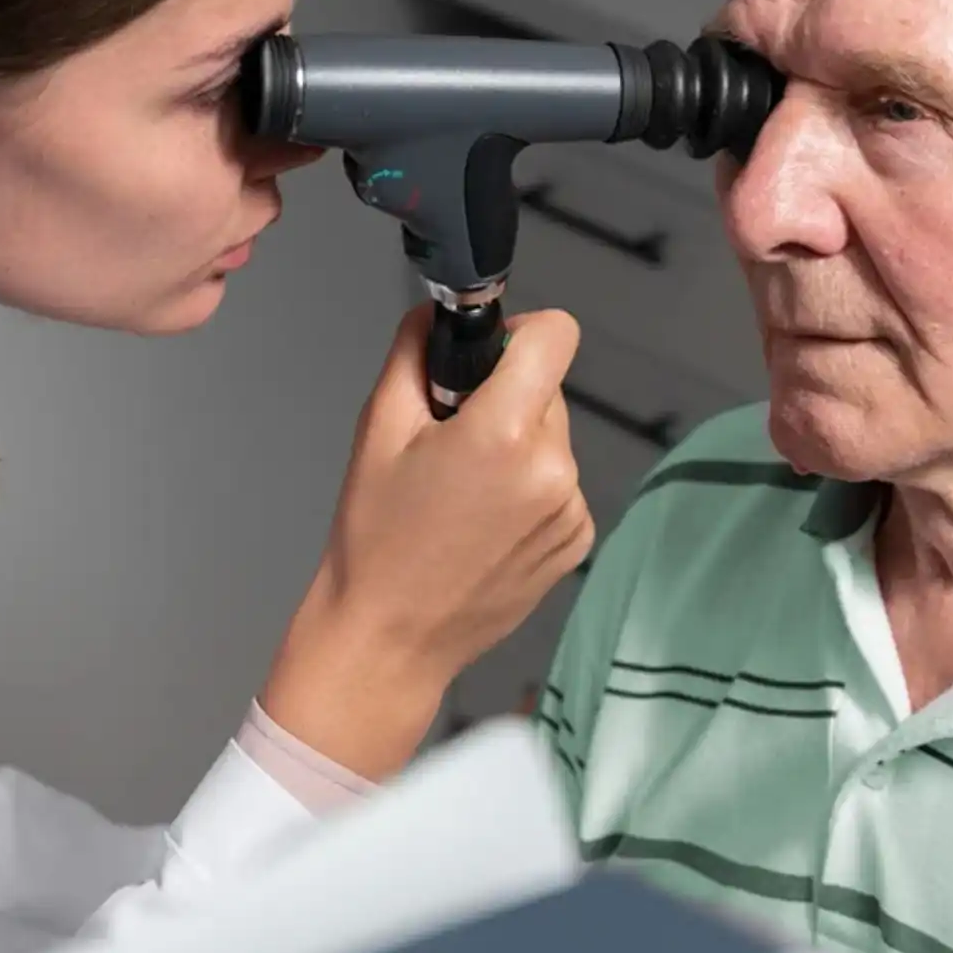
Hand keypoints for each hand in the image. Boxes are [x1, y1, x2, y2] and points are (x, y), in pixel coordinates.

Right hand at [259, 303, 593, 779]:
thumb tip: (436, 315)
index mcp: (505, 432)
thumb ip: (412, 353)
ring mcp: (571, 511)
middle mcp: (554, 469)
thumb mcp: (379, 428)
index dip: (520, 333)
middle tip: (451, 442)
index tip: (485, 360)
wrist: (389, 637)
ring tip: (463, 492)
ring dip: (519, 447)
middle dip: (505, 399)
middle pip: (549, 389)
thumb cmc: (376, 535)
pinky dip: (530, 490)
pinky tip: (484, 523)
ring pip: (554, 439)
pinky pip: (560, 485)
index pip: (556, 335)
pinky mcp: (577, 543)